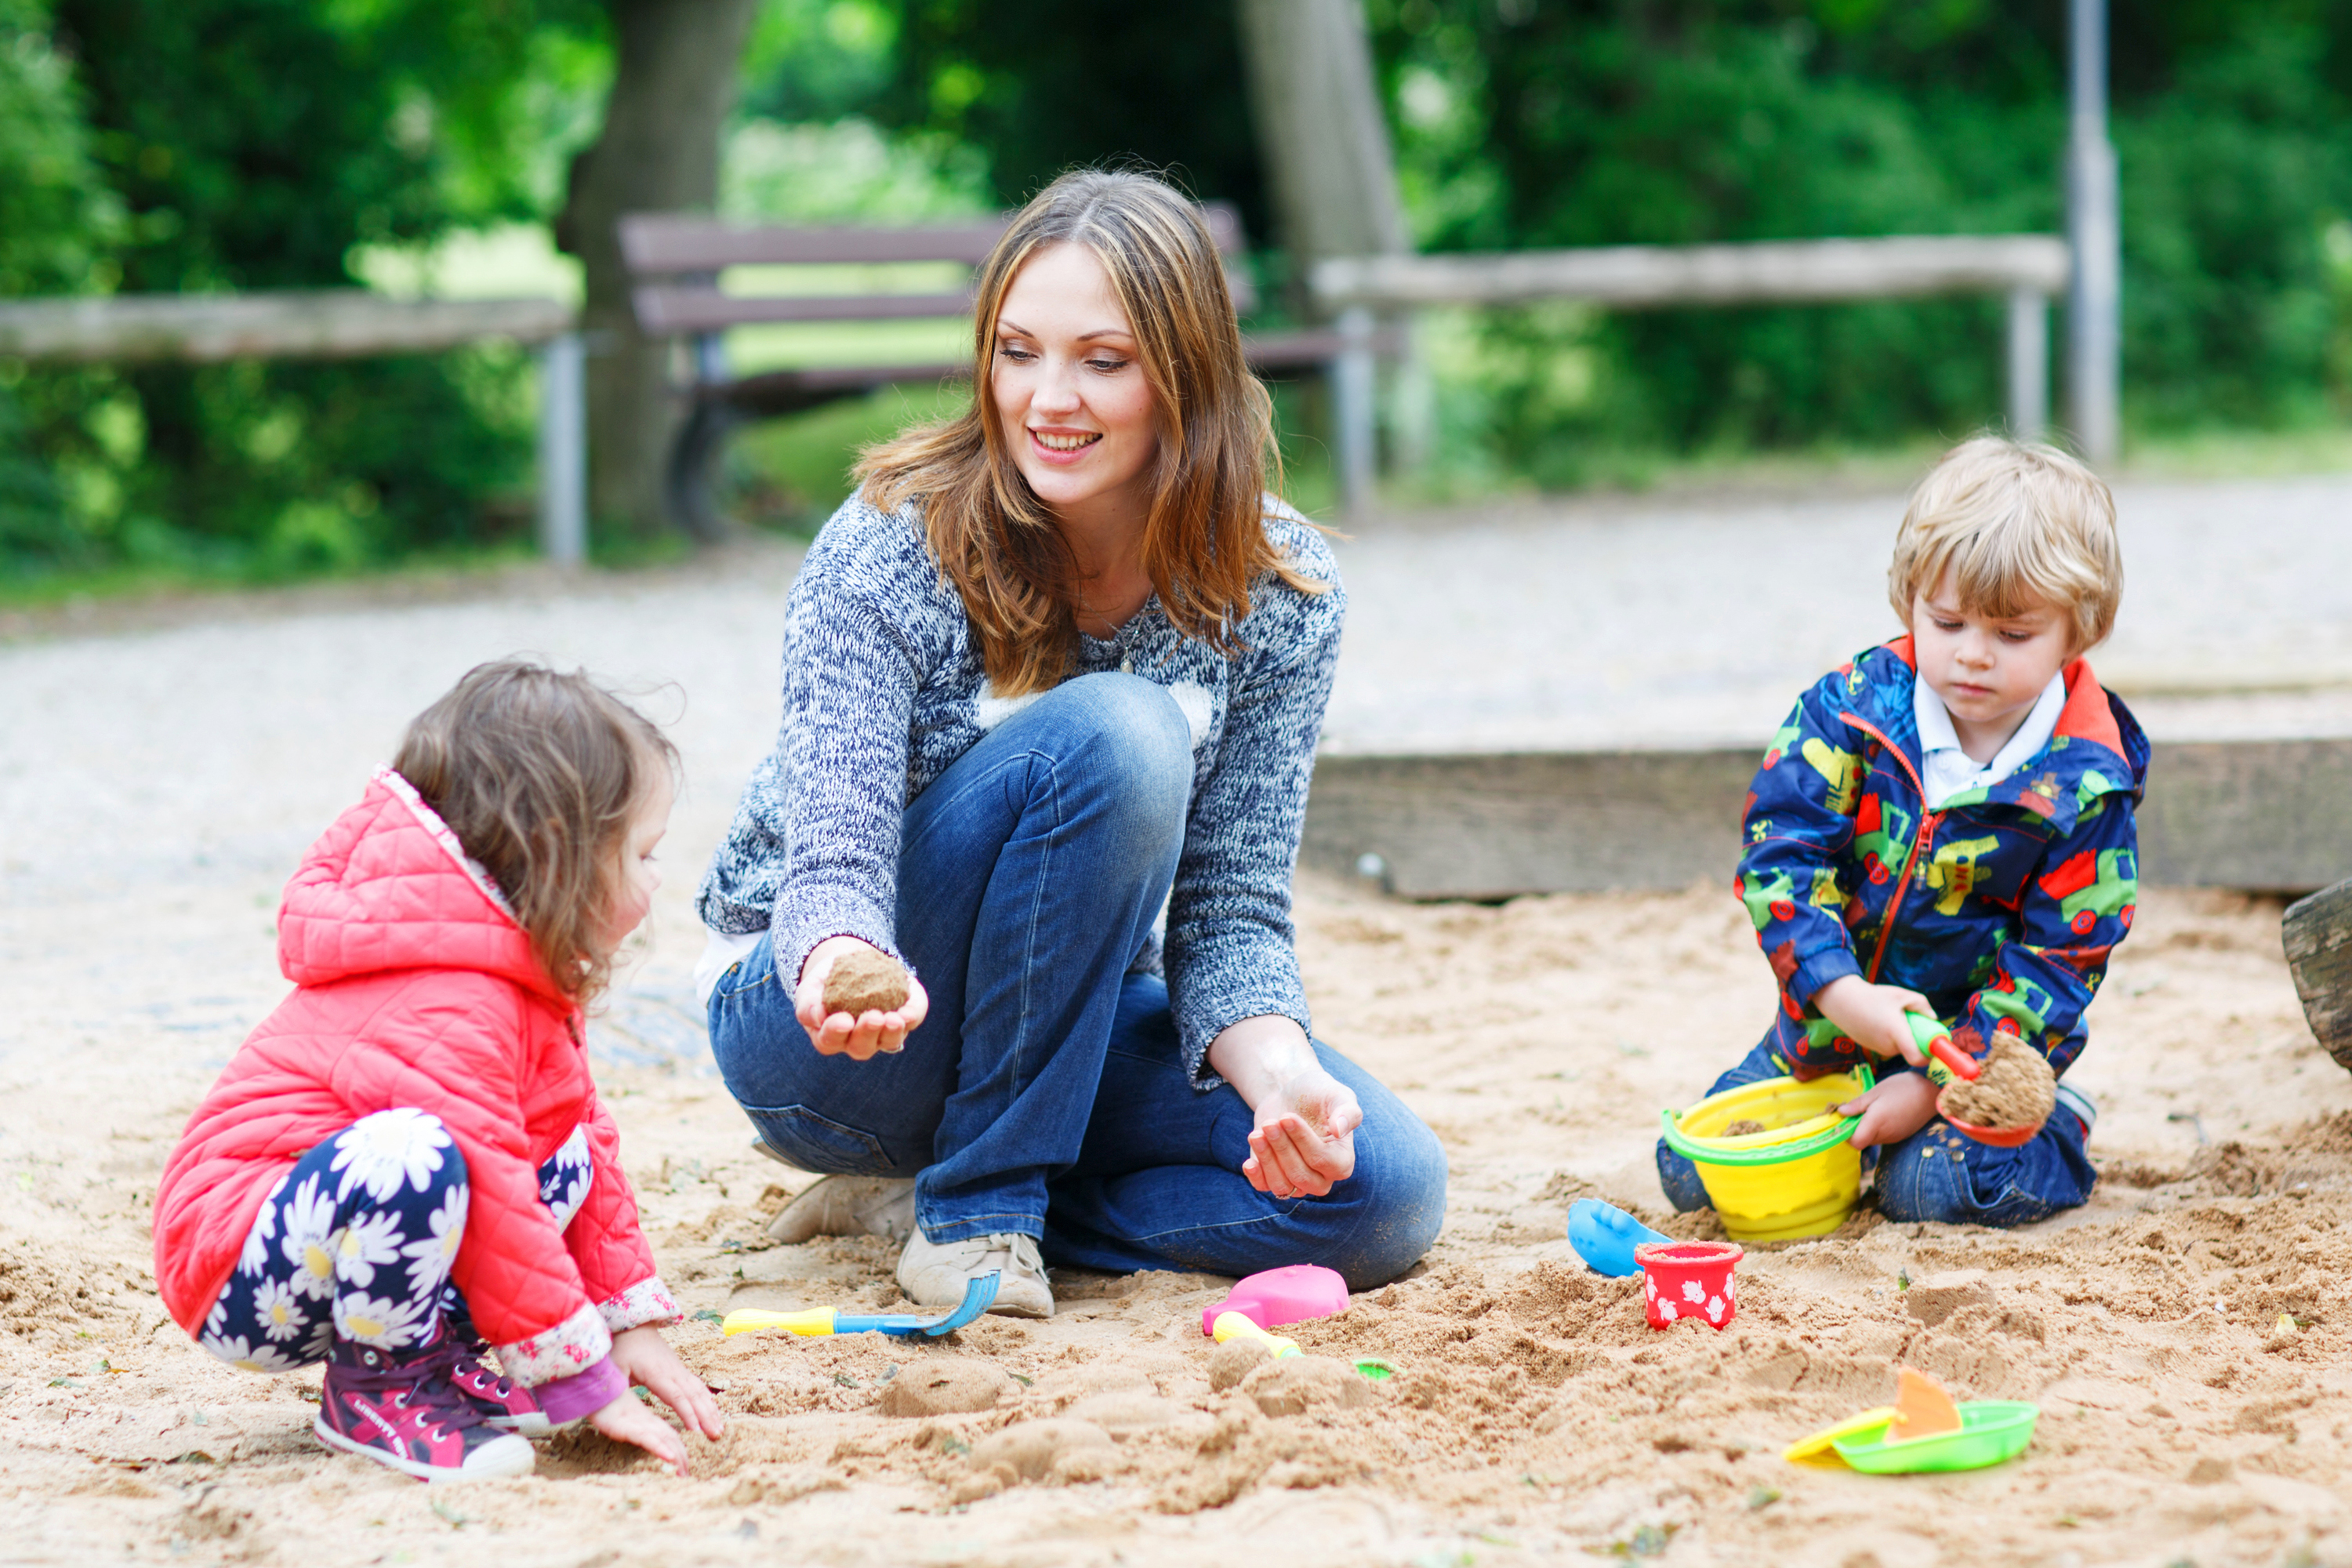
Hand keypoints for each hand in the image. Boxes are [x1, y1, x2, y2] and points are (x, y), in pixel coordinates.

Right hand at [586, 1390, 689, 1475]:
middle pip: (670, 1439)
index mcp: (645, 1418)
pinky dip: (659, 1447)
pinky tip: (669, 1456)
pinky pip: (645, 1437)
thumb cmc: (602, 1396)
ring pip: (662, 1439)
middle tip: (688, 1475)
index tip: (686, 1465)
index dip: (679, 1449)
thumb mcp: (619, 1413)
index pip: (668, 1435)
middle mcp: (645, 1421)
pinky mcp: (624, 1425)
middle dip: (681, 1457)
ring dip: (676, 1455)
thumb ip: (630, 1422)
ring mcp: (635, 1423)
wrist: (589, 1382)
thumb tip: (641, 1435)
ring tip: (684, 1471)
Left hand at [609, 1326, 723, 1443]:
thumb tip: (614, 1405)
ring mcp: (679, 1370)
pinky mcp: (681, 1371)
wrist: (636, 1327)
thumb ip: (616, 1385)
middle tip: (716, 1436)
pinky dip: (709, 1401)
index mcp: (656, 1373)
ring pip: (700, 1392)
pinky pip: (699, 1387)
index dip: (687, 1413)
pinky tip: (714, 1414)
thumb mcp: (614, 1366)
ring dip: (711, 1410)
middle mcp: (673, 1372)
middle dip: (706, 1416)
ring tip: (720, 1430)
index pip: (676, 1396)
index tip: (695, 1431)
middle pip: (694, 1396)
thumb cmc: (623, 1348)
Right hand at [795, 936, 928, 1059]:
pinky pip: (912, 1020)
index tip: (843, 1020)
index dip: (836, 1032)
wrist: (851, 962)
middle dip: (868, 1034)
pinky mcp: (904, 1016)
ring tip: (894, 1019)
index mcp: (830, 1036)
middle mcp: (857, 1040)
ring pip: (890, 1041)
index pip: (830, 1041)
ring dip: (892, 1032)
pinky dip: (912, 1016)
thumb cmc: (825, 981)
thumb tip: (819, 1017)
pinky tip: (908, 1011)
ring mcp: (882, 1032)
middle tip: (873, 1017)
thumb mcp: (810, 988)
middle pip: (862, 1047)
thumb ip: (808, 1003)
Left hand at [1244, 1065, 1364, 1198]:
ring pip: (1282, 1185)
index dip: (1302, 1141)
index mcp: (1342, 1161)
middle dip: (1282, 1148)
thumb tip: (1340, 1130)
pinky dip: (1256, 1175)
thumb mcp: (1338, 1094)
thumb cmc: (1318, 1093)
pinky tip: (1249, 1161)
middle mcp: (1322, 1178)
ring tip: (1257, 1134)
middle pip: (1301, 1175)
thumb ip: (1347, 1111)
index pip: (1323, 1160)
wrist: (1290, 1094)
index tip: (1286, 1118)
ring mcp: (1298, 1181)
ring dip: (1267, 1159)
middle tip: (1270, 1123)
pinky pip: (1265, 1187)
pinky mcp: (1274, 1177)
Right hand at [1813, 976, 1933, 1064]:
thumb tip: (1933, 1018)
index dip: (1928, 1056)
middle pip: (1909, 1051)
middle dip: (1914, 1039)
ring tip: (1891, 1017)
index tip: (1931, 1045)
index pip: (1917, 1059)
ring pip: (1898, 1047)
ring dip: (1901, 1037)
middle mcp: (1887, 1046)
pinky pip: (1886, 1045)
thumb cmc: (1873, 996)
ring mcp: (1877, 1048)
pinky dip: (1889, 1036)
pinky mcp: (1869, 1047)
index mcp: (1897, 1033)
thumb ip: (1922, 1005)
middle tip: (1910, 1021)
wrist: (1840, 1000)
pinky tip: (1879, 1021)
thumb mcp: (1901, 994)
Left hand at [1837, 1071, 1941, 1149]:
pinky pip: (1882, 1136)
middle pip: (1862, 1141)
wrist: (1934, 1093)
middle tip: (1856, 1110)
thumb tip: (1840, 1112)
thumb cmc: (1904, 1088)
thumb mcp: (1877, 1091)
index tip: (1844, 1119)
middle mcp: (1885, 1135)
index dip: (1845, 1134)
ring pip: (1872, 1139)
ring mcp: (1894, 1137)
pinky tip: (1883, 1113)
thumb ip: (1858, 1104)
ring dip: (1866, 1128)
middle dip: (1854, 1129)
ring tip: (1871, 1109)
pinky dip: (1877, 1128)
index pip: (1854, 1142)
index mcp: (1876, 1122)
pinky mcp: (1901, 1136)